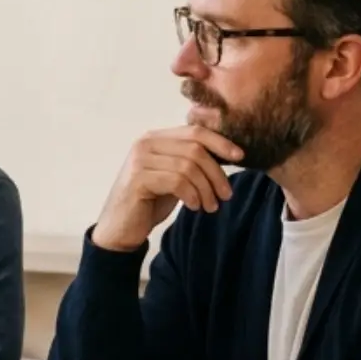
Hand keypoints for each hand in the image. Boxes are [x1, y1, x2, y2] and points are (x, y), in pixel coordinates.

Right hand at [91, 125, 245, 251]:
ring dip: (206, 189)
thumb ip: (190, 161)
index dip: (220, 142)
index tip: (240, 157)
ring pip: (188, 167)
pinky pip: (177, 182)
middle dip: (216, 173)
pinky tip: (194, 207)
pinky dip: (192, 195)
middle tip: (226, 195)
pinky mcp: (138, 179)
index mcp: (154, 138)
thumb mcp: (173, 176)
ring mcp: (139, 160)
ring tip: (210, 206)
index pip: (195, 131)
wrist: (120, 228)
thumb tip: (228, 154)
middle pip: (195, 149)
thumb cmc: (149, 202)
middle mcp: (145, 144)